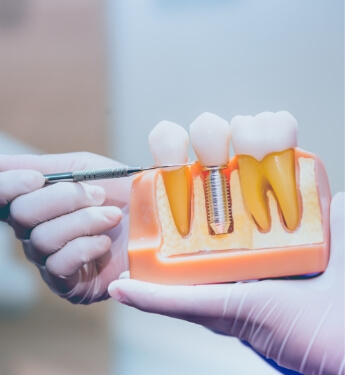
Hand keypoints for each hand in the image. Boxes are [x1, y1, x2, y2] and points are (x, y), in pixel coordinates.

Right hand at [0, 152, 131, 303]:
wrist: (153, 218)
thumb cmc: (118, 191)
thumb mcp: (81, 168)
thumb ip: (41, 164)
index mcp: (36, 204)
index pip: (1, 197)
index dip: (8, 186)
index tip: (36, 178)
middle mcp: (35, 233)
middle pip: (21, 214)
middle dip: (64, 199)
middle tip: (99, 195)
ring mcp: (50, 260)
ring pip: (42, 239)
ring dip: (84, 221)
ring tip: (112, 217)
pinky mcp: (68, 284)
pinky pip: (59, 264)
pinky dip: (86, 247)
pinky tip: (105, 243)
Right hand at [108, 193, 344, 373]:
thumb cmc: (341, 309)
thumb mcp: (336, 252)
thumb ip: (332, 223)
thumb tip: (336, 196)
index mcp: (255, 271)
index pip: (219, 251)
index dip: (198, 233)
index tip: (180, 212)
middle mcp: (236, 287)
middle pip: (191, 269)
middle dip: (166, 253)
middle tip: (146, 230)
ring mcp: (226, 302)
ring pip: (176, 287)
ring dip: (148, 276)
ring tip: (128, 256)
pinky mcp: (224, 312)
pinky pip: (179, 304)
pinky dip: (149, 298)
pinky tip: (124, 289)